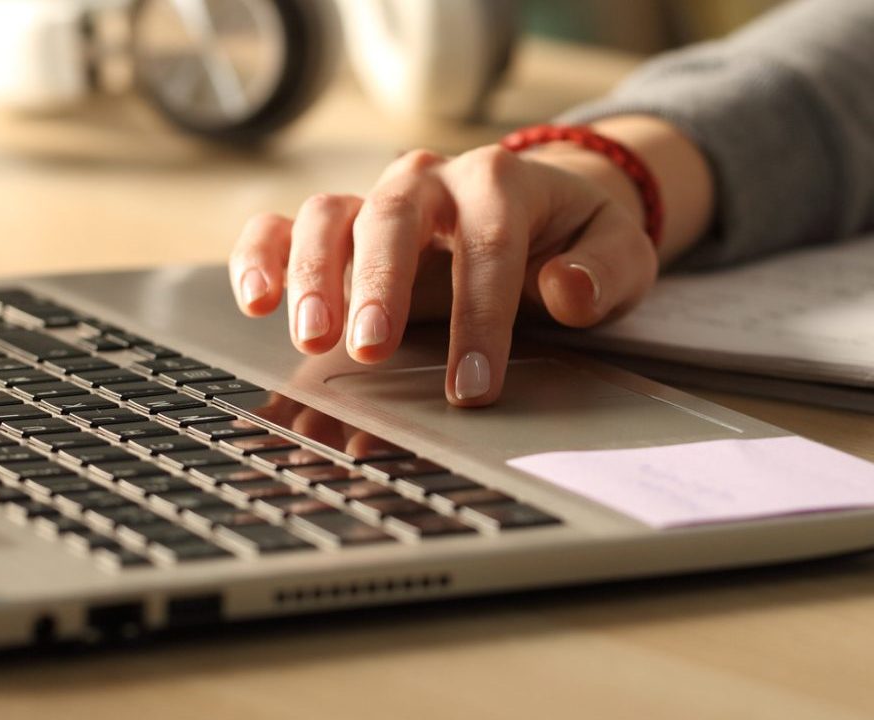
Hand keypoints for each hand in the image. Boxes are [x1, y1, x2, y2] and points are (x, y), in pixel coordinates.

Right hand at [225, 143, 657, 405]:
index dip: (479, 316)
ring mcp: (377, 200)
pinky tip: (255, 300)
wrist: (545, 211)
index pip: (487, 244)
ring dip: (314, 274)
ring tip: (313, 337)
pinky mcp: (341, 226)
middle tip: (372, 350)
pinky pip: (283, 226)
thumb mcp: (619, 252)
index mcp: (501, 181)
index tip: (474, 384)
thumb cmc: (576, 241)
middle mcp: (430, 180)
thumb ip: (604, 271)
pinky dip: (261, 255)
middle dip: (380, 284)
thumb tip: (566, 290)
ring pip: (330, 215)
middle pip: (394, 216)